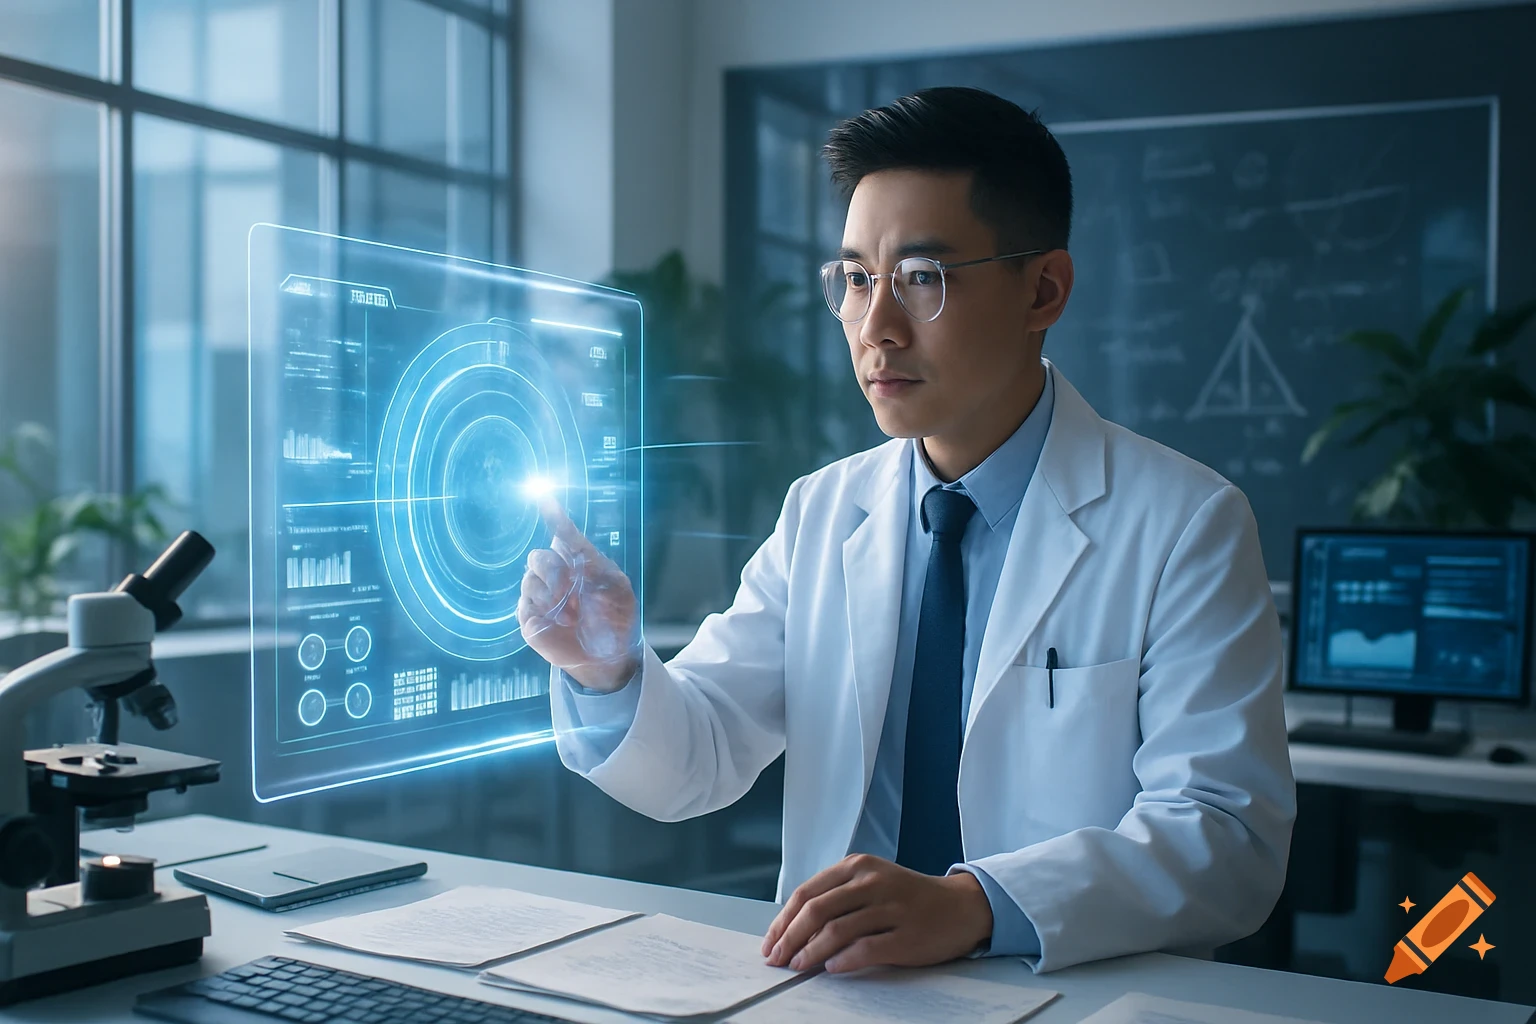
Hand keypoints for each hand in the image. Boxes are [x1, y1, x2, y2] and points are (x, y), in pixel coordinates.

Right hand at [517, 499, 639, 691]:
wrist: (612, 656)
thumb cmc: (617, 618)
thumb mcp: (616, 586)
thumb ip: (595, 563)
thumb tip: (568, 543)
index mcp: (578, 562)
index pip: (562, 534)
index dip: (553, 515)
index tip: (543, 497)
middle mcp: (556, 576)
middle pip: (539, 557)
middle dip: (553, 570)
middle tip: (571, 589)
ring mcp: (541, 598)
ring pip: (529, 580)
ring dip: (551, 595)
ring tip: (572, 614)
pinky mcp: (530, 619)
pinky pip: (524, 605)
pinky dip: (541, 611)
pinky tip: (559, 622)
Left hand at [760, 854, 992, 973]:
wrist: (959, 906)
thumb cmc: (907, 897)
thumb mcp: (871, 883)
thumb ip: (837, 898)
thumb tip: (794, 930)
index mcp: (858, 866)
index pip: (807, 892)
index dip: (783, 919)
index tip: (770, 942)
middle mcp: (872, 882)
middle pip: (816, 910)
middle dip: (790, 937)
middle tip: (777, 959)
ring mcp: (891, 907)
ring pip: (837, 930)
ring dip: (810, 952)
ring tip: (798, 966)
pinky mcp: (907, 934)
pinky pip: (866, 948)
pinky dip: (843, 960)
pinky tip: (831, 969)